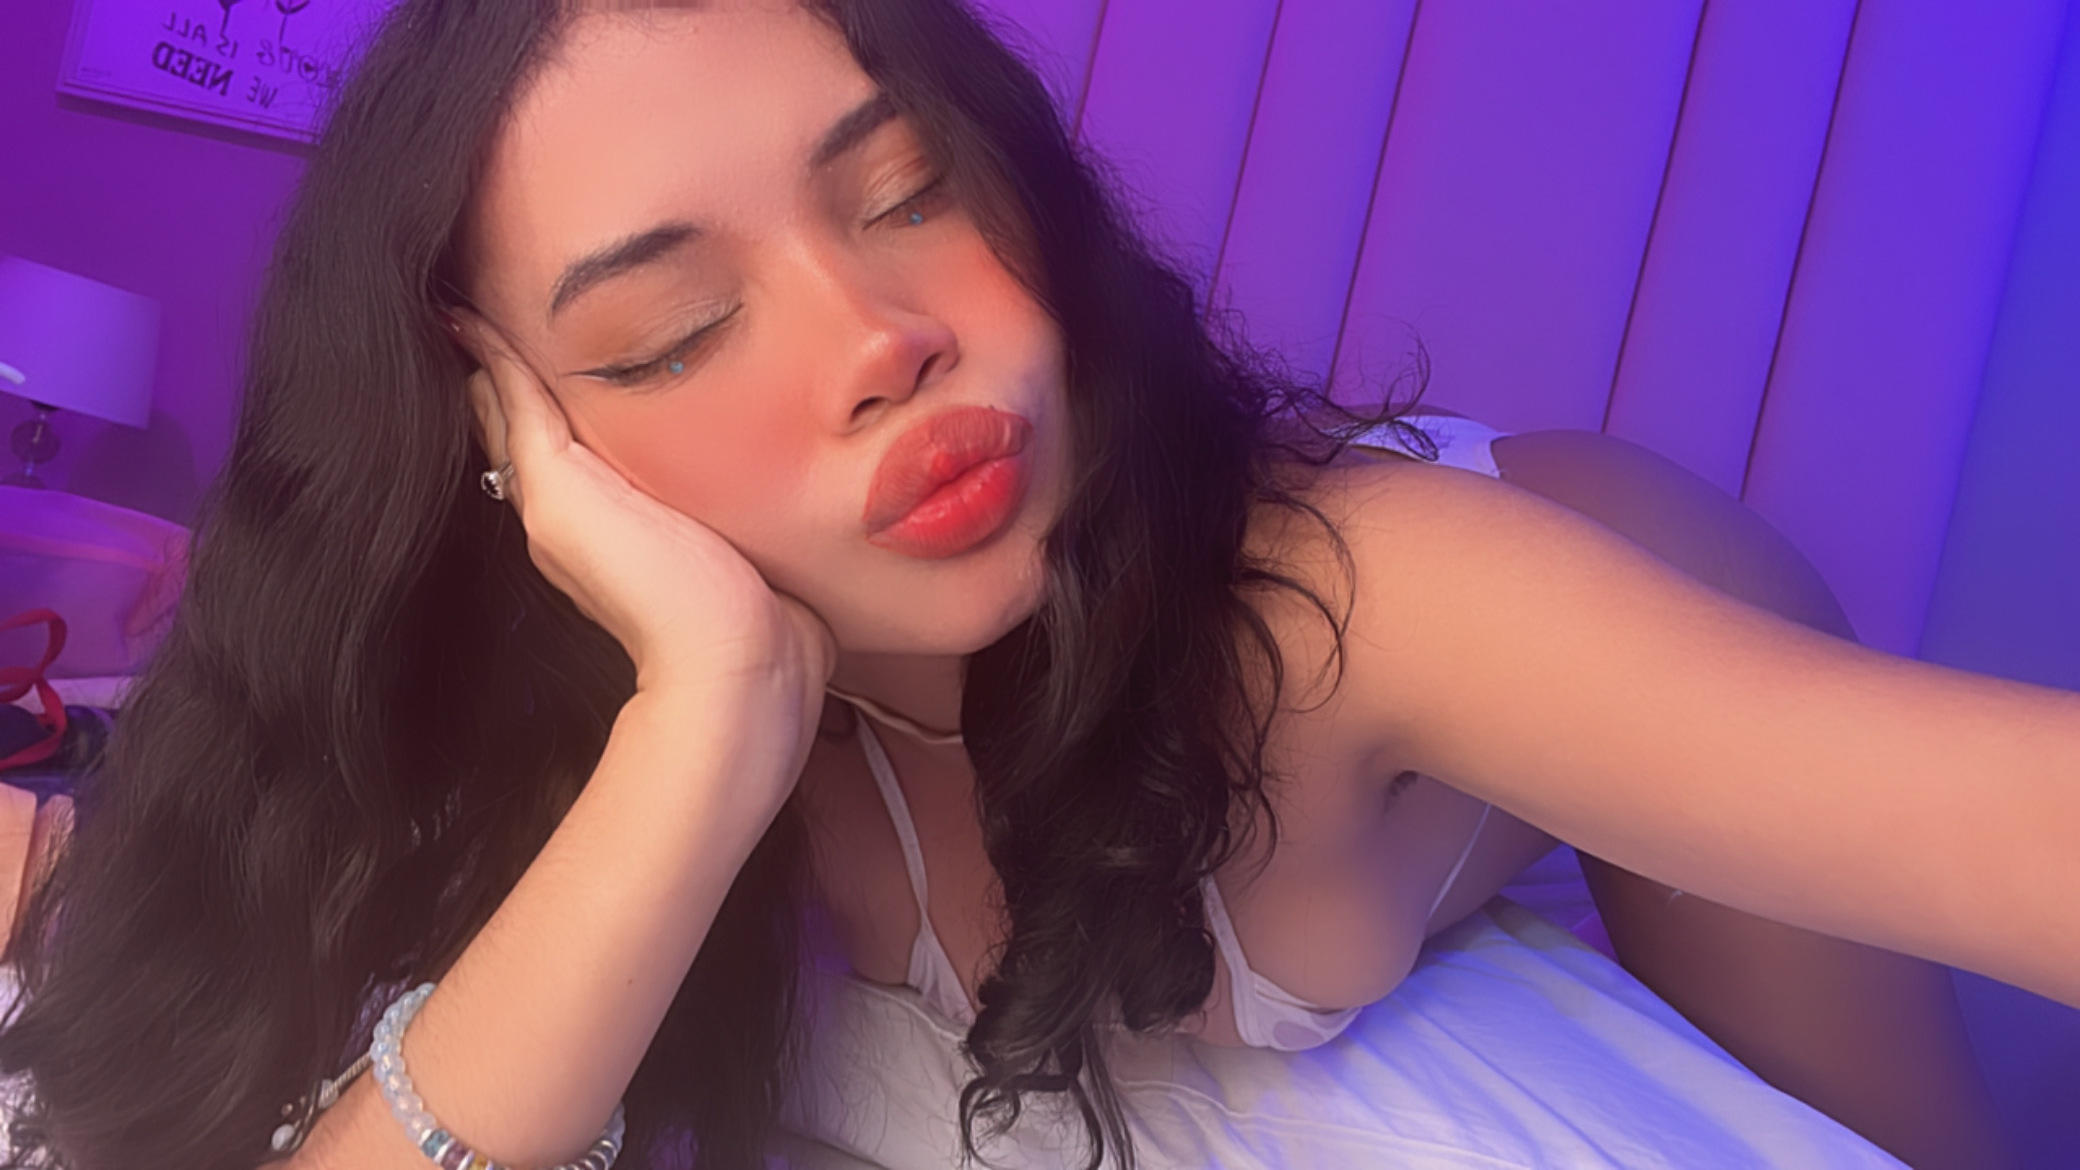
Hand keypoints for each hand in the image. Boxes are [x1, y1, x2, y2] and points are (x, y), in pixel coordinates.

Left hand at [453, 314, 838, 737]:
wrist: (745, 666)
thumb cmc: (656, 589)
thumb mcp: (569, 499)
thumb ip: (528, 430)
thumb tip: (477, 350)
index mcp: (552, 492)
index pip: (508, 404)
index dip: (492, 347)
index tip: (474, 286)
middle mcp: (594, 499)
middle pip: (557, 411)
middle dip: (543, 354)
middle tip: (541, 280)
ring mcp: (654, 512)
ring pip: (614, 428)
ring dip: (606, 381)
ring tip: (611, 316)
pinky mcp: (712, 520)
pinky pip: (676, 450)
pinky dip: (666, 413)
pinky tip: (687, 383)